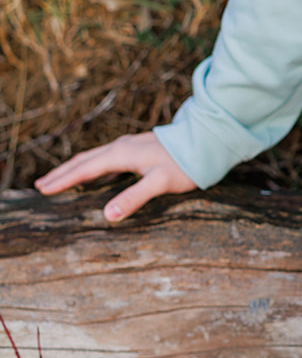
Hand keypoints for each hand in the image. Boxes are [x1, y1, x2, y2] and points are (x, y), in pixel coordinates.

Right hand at [34, 131, 196, 221]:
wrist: (205, 141)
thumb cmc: (184, 164)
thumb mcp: (160, 183)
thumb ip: (134, 198)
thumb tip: (107, 216)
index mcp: (121, 155)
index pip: (85, 170)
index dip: (63, 180)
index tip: (43, 190)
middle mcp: (121, 147)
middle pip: (84, 161)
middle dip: (62, 173)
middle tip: (40, 185)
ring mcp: (129, 146)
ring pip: (94, 157)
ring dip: (74, 167)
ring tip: (58, 178)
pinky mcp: (137, 148)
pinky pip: (105, 157)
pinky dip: (91, 165)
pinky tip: (94, 172)